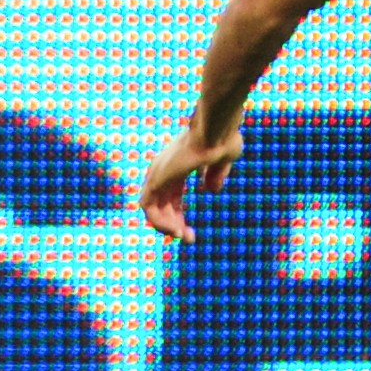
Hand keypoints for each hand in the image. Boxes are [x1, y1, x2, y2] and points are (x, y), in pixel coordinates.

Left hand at [136, 123, 241, 241]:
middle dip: (174, 225)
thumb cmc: (223, 139)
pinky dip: (159, 222)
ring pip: (152, 209)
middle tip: (189, 239)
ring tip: (183, 236)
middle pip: (161, 205)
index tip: (191, 233)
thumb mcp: (223, 160)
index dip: (178, 216)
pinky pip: (148, 207)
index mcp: (177, 166)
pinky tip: (177, 230)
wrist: (216, 131)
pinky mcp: (155, 179)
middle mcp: (164, 170)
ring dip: (166, 227)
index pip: (170, 197)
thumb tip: (211, 191)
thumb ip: (215, 175)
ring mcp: (157, 174)